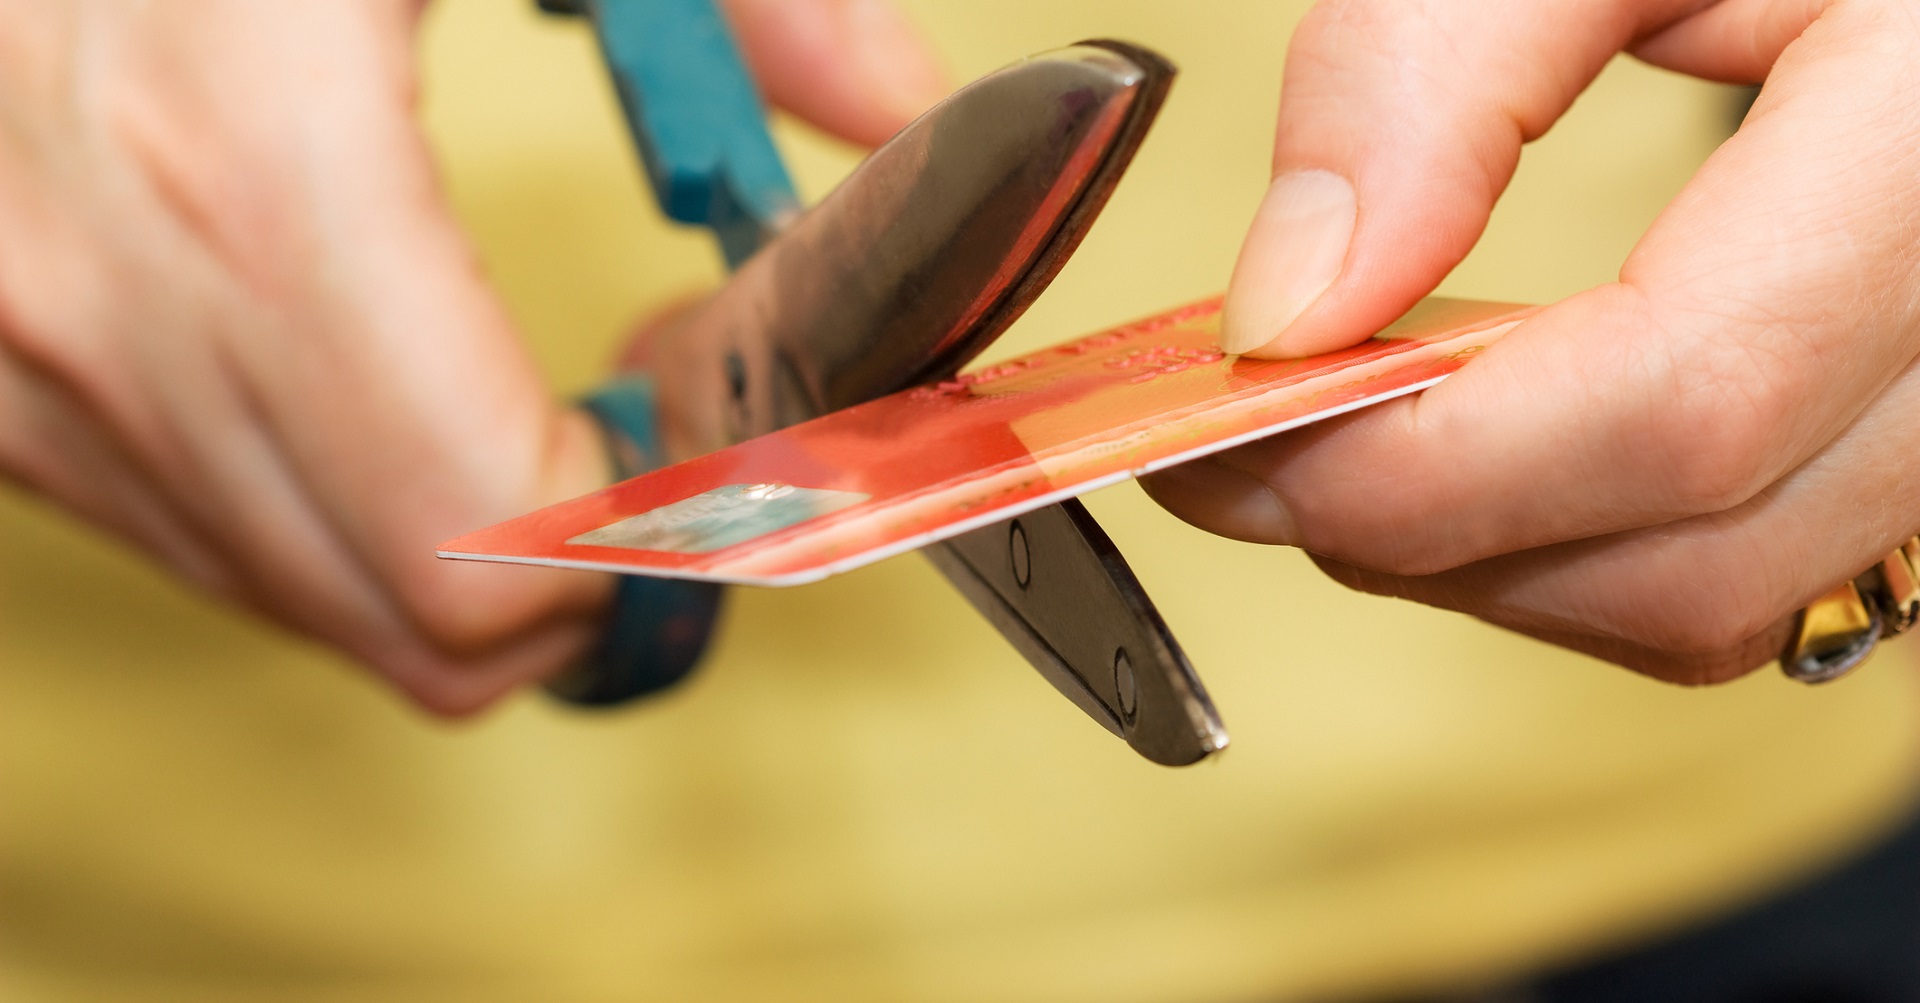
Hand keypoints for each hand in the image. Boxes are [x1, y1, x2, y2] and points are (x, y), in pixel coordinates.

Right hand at [0, 0, 943, 711]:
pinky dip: (354, 510)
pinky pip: (217, 544)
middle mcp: (100, 308)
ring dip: (480, 543)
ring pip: (323, 604)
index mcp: (249, 166)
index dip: (666, 516)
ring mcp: (21, 369)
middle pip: (432, 619)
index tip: (738, 419)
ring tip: (544, 395)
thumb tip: (898, 116)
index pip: (498, 535)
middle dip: (605, 554)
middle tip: (672, 422)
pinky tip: (405, 388)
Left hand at [1144, 0, 1919, 683]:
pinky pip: (1749, 580)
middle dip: (1414, 529)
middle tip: (1241, 441)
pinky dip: (1574, 548)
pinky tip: (1482, 443)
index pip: (1682, 400)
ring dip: (1486, 556)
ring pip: (1709, 605)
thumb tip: (1287, 307)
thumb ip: (1433, 75)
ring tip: (1349, 430)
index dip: (1421, 458)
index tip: (1229, 430)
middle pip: (1682, 558)